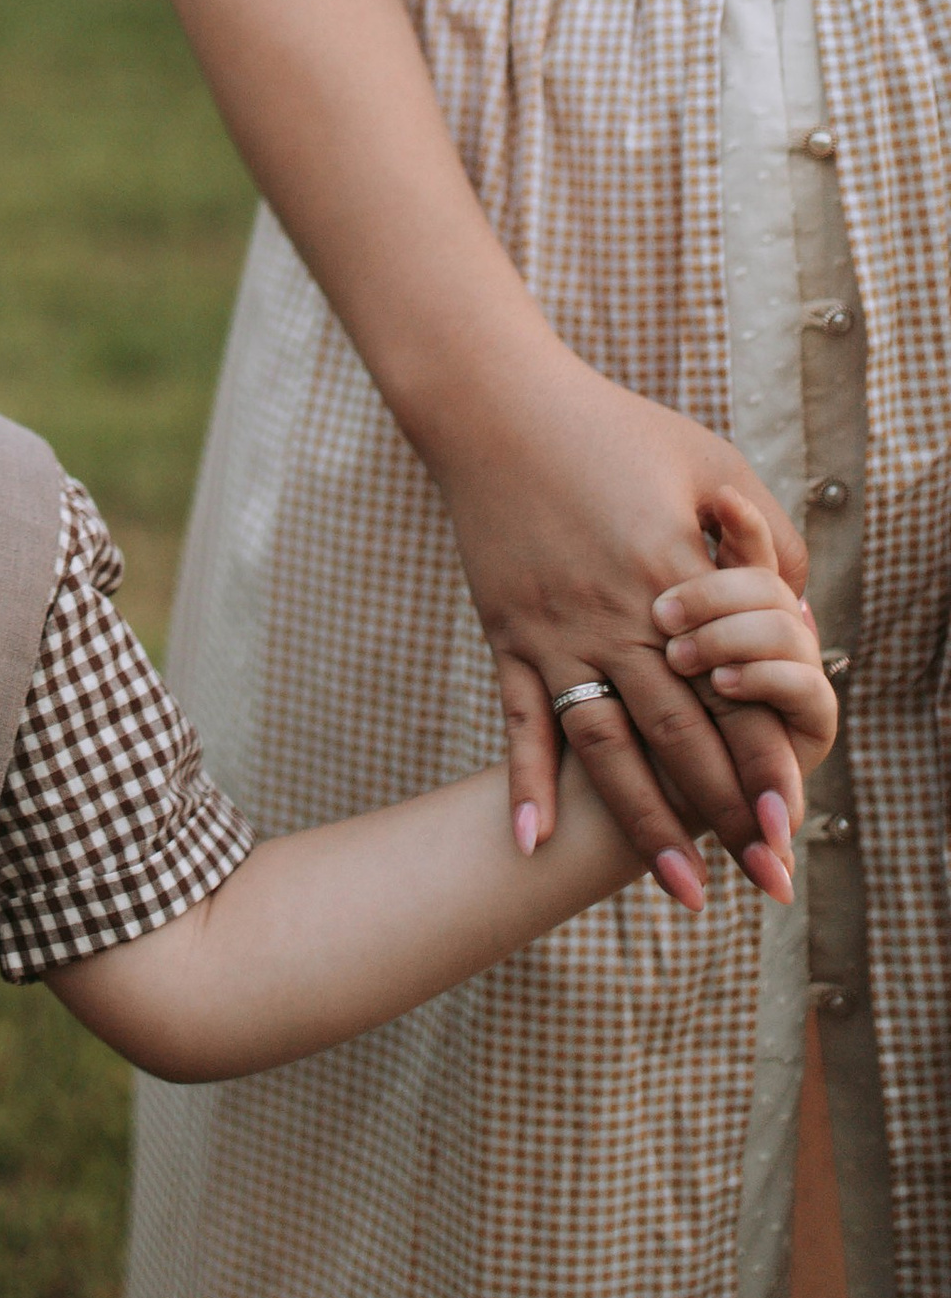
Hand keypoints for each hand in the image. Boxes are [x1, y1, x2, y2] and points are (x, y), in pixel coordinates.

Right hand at [436, 353, 811, 907]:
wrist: (498, 408)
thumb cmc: (616, 429)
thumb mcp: (713, 465)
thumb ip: (769, 538)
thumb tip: (801, 613)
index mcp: (676, 575)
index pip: (733, 691)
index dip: (765, 761)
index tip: (793, 824)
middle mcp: (618, 616)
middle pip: (680, 736)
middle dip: (727, 814)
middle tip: (765, 881)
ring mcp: (556, 631)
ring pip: (606, 747)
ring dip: (643, 823)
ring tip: (681, 889)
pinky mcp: (509, 634)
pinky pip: (520, 721)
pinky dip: (525, 783)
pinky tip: (531, 843)